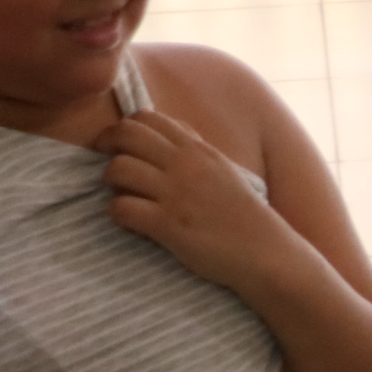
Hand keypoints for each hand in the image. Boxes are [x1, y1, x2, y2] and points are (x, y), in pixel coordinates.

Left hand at [95, 109, 297, 293]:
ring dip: (112, 182)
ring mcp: (176, 195)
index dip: (124, 127)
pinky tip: (130, 220)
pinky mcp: (168, 226)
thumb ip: (197, 148)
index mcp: (199, 150)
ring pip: (118, 168)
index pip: (148, 118)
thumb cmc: (244, 215)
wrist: (266, 254)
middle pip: (127, 135)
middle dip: (107, 144)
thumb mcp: (224, 170)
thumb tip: (171, 128)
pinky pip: (122, 208)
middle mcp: (186, 165)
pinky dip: (118, 213)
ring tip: (122, 194)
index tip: (118, 143)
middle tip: (104, 161)